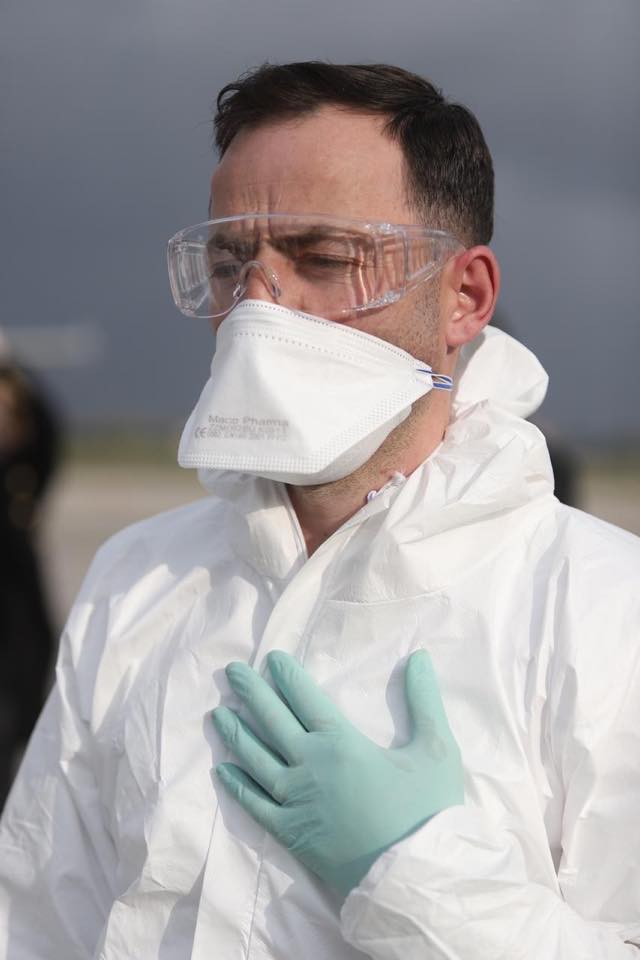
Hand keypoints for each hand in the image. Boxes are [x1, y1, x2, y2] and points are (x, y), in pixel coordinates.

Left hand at [212, 649, 463, 897]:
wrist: (413, 879)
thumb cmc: (427, 812)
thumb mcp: (436, 750)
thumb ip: (424, 700)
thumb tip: (419, 656)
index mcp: (340, 742)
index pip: (304, 697)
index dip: (285, 675)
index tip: (271, 658)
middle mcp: (309, 765)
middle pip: (271, 720)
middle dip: (250, 692)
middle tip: (233, 671)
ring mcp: (294, 801)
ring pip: (255, 758)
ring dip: (235, 732)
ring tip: (218, 712)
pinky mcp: (290, 833)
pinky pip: (254, 804)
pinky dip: (236, 785)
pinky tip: (222, 770)